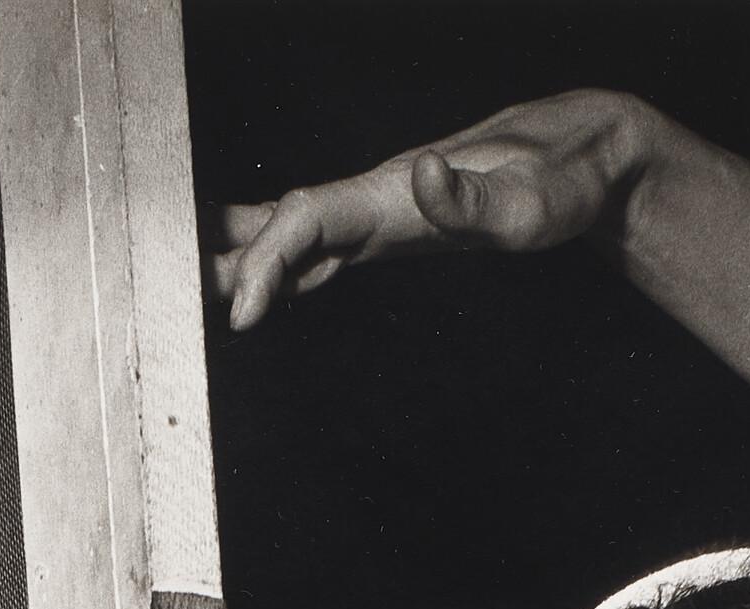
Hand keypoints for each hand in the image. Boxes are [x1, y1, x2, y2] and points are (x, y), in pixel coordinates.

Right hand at [212, 92, 640, 331]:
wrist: (586, 153)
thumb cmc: (562, 181)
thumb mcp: (528, 203)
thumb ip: (469, 197)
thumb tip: (420, 173)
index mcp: (395, 191)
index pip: (308, 217)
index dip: (268, 260)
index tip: (239, 313)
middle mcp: (378, 197)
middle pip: (283, 221)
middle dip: (225, 254)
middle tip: (163, 292)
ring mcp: (381, 213)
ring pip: (295, 232)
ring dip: (242, 259)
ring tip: (185, 288)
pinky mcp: (393, 229)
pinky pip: (321, 247)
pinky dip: (282, 266)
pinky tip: (261, 288)